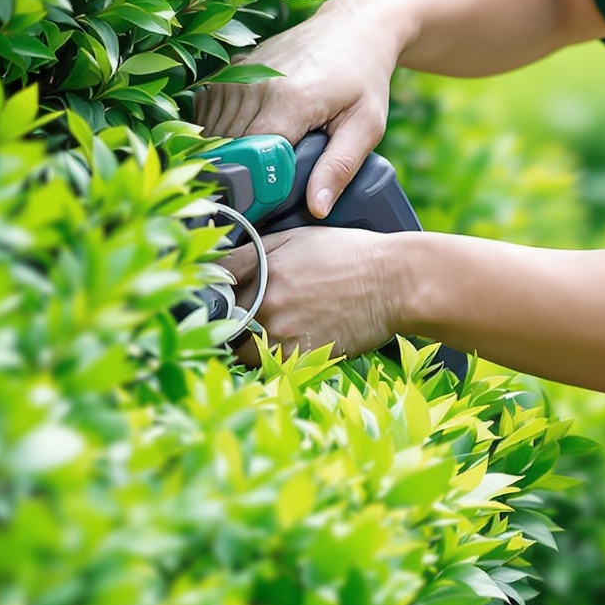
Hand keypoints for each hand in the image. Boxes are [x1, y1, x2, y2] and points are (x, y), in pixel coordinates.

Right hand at [197, 0, 406, 216]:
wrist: (354, 26)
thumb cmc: (364, 77)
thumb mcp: (366, 125)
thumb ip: (340, 167)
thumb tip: (317, 208)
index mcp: (290, 99)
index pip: (251, 157)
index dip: (254, 187)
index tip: (264, 207)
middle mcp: (256, 83)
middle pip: (227, 147)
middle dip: (238, 176)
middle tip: (257, 197)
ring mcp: (240, 72)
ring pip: (213, 129)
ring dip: (226, 154)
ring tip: (251, 170)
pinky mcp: (234, 67)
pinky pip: (209, 109)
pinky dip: (218, 129)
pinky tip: (241, 140)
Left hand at [215, 225, 415, 366]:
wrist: (395, 283)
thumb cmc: (351, 255)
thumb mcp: (299, 237)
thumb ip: (258, 250)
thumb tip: (223, 262)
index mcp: (264, 265)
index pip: (215, 278)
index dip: (209, 286)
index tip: (209, 292)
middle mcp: (267, 299)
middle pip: (222, 317)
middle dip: (223, 318)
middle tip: (229, 321)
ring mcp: (282, 330)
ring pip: (240, 347)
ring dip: (242, 345)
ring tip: (253, 340)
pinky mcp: (300, 357)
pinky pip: (267, 367)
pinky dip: (267, 362)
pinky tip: (277, 352)